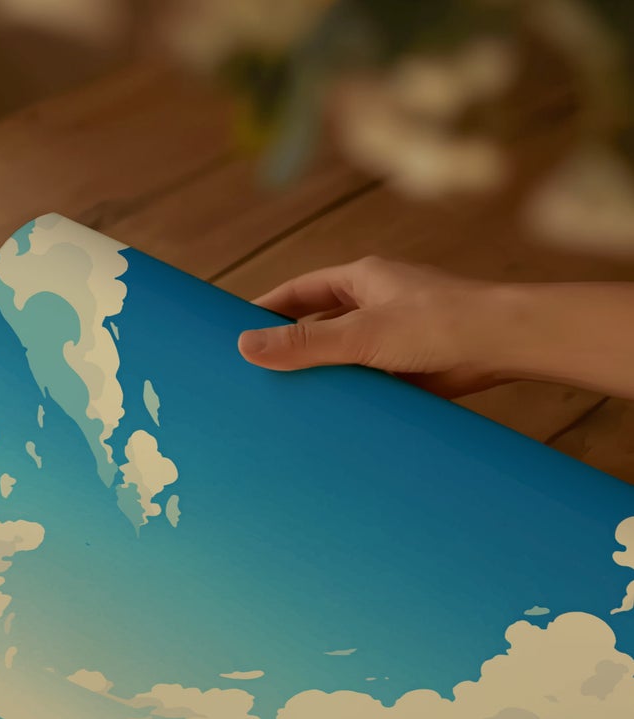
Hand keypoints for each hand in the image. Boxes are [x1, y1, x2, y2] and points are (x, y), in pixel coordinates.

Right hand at [237, 256, 507, 396]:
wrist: (504, 345)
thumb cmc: (440, 323)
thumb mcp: (360, 334)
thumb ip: (303, 343)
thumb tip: (244, 346)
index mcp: (363, 280)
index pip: (300, 291)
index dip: (267, 309)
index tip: (235, 330)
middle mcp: (376, 304)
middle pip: (318, 324)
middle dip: (289, 347)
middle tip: (252, 372)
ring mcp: (392, 337)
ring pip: (341, 357)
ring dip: (319, 376)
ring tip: (282, 402)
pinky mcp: (407, 368)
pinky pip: (365, 382)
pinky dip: (346, 396)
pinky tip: (327, 417)